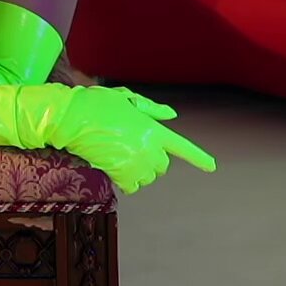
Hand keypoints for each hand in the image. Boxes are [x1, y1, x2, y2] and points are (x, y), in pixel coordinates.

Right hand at [45, 85, 217, 194]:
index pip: (182, 146)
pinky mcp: (121, 174)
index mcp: (153, 128)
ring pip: (147, 178)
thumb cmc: (97, 103)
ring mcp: (136, 163)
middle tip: (132, 149)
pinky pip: (132, 186)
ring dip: (138, 172)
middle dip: (152, 161)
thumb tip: (172, 115)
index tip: (212, 167)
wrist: (73, 118)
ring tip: (119, 155)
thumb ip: (151, 109)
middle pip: (163, 166)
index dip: (199, 157)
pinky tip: (113, 167)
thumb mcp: (127, 99)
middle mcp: (149, 148)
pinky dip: (126, 181)